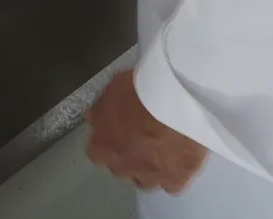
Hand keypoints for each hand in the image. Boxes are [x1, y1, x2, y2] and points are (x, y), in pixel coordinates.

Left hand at [86, 71, 207, 193]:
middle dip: (128, 156)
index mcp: (102, 147)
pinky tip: (178, 157)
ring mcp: (150, 178)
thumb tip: (94, 119)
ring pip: (146, 181)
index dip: (108, 140)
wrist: (174, 102)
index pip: (97, 152)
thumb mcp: (110, 89)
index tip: (117, 130)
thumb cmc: (138, 90)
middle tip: (141, 137)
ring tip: (161, 149)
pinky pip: (172, 183)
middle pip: (121, 168)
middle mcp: (122, 168)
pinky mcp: (176, 181)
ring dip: (149, 168)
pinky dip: (173, 173)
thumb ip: (100, 110)